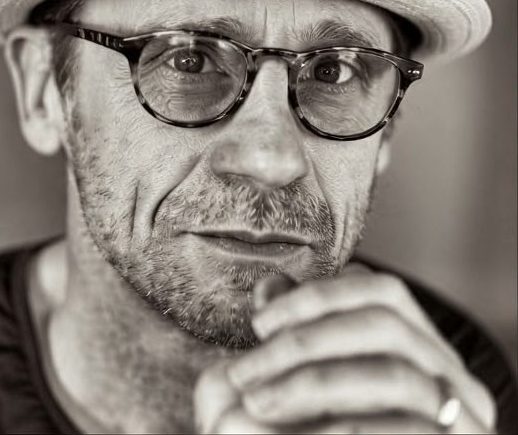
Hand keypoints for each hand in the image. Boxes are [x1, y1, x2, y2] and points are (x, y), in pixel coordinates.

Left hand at [194, 265, 496, 432]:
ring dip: (314, 384)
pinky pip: (409, 430)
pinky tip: (303, 434)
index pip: (379, 290)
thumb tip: (271, 286)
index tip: (260, 323)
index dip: (318, 296)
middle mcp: (448, 371)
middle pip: (385, 323)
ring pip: (394, 374)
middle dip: (305, 340)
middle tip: (245, 370)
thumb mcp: (301, 377)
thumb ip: (295, 330)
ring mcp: (461, 415)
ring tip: (258, 401)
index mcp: (418, 342)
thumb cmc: (316, 429)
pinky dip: (348, 427)